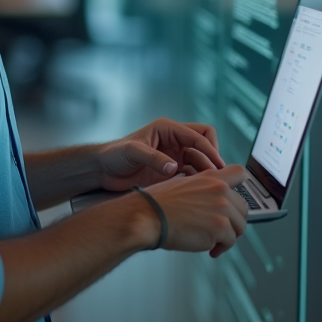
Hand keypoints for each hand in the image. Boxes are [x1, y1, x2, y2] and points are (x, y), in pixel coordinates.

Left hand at [96, 118, 225, 191]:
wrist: (102, 170)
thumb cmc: (114, 155)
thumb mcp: (132, 152)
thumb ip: (153, 158)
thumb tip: (174, 167)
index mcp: (168, 129)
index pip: (199, 135)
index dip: (210, 150)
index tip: (217, 167)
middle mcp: (174, 140)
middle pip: (205, 145)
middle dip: (213, 159)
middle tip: (218, 178)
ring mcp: (174, 156)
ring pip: (201, 161)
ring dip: (207, 172)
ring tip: (210, 188)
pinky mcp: (171, 171)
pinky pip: (192, 174)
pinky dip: (198, 181)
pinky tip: (198, 192)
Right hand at [139, 165, 249, 256]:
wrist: (148, 216)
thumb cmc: (158, 203)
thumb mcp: (182, 183)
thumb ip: (202, 188)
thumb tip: (211, 199)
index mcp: (211, 178)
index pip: (239, 174)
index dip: (240, 187)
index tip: (235, 198)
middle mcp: (220, 191)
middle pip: (243, 207)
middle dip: (233, 220)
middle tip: (221, 228)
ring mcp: (222, 209)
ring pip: (240, 227)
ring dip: (228, 236)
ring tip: (214, 240)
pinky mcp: (221, 228)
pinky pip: (230, 242)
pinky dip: (221, 248)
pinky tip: (209, 249)